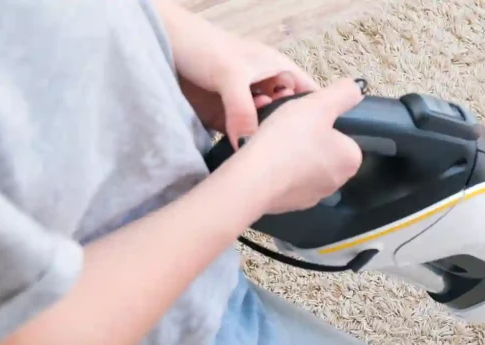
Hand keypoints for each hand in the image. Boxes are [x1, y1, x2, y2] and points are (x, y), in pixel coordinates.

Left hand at [154, 2, 317, 142]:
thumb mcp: (229, 75)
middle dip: (290, 136)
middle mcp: (266, 89)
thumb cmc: (202, 45)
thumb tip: (248, 145)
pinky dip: (243, 148)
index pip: (309, 94)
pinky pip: (240, 138)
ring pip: (264, 131)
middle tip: (286, 155)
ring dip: (264, 144)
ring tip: (264, 157)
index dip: (319, 114)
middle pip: (288, 119)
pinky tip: (245, 158)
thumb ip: (242, 110)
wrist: (161, 46)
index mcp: (278, 70)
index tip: (323, 140)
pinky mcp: (225, 119)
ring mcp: (245, 105)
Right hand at [236, 78, 364, 214]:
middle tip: (289, 128)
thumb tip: (356, 89)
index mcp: (351, 160)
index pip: (344, 136)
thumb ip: (343, 94)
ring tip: (275, 143)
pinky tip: (268, 162)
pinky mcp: (293, 205)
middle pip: (326, 151)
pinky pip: (290, 182)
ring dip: (294, 156)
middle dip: (309, 140)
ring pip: (307, 167)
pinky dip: (281, 172)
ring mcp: (315, 196)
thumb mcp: (319, 105)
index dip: (325, 123)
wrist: (255, 178)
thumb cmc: (290, 139)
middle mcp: (338, 182)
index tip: (308, 119)